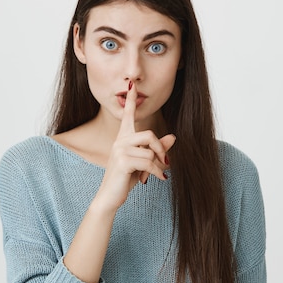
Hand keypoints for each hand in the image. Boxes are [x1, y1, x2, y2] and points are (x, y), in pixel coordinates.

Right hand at [95, 81, 175, 211]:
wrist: (110, 196)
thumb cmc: (125, 179)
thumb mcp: (144, 162)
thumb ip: (157, 149)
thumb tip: (172, 136)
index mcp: (123, 138)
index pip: (128, 116)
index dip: (131, 101)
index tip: (131, 85)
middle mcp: (120, 141)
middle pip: (149, 134)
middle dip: (160, 149)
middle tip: (165, 162)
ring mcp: (120, 150)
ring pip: (150, 151)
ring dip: (158, 166)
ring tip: (156, 175)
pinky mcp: (123, 161)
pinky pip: (149, 162)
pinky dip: (157, 172)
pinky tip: (158, 179)